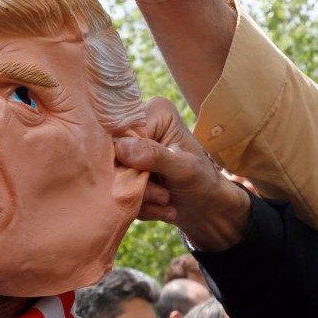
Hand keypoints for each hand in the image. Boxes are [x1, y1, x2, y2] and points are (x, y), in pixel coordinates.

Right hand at [115, 97, 250, 250]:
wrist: (203, 205)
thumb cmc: (201, 180)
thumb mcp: (184, 168)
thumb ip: (156, 156)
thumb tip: (122, 148)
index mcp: (156, 112)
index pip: (123, 133)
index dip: (129, 160)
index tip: (149, 177)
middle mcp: (138, 125)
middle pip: (114, 155)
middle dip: (137, 183)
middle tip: (164, 195)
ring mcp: (128, 149)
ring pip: (114, 176)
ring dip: (140, 198)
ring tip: (165, 200)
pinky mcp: (123, 170)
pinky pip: (118, 190)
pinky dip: (139, 204)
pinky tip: (159, 205)